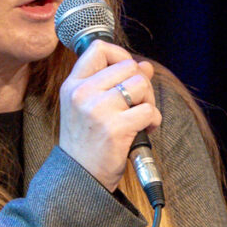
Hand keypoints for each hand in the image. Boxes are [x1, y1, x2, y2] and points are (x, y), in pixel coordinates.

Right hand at [57, 39, 159, 192]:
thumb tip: (146, 66)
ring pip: (142, 85)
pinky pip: (150, 110)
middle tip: (138, 104)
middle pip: (129, 66)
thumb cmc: (88, 141)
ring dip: (149, 101)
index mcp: (73, 85)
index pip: (99, 48)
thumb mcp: (91, 106)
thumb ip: (115, 82)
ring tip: (140, 117)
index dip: (121, 54)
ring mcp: (98, 109)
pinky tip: (144, 131)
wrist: (80, 177)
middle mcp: (82, 93)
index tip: (129, 71)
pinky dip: (154, 121)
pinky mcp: (115, 128)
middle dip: (142, 83)